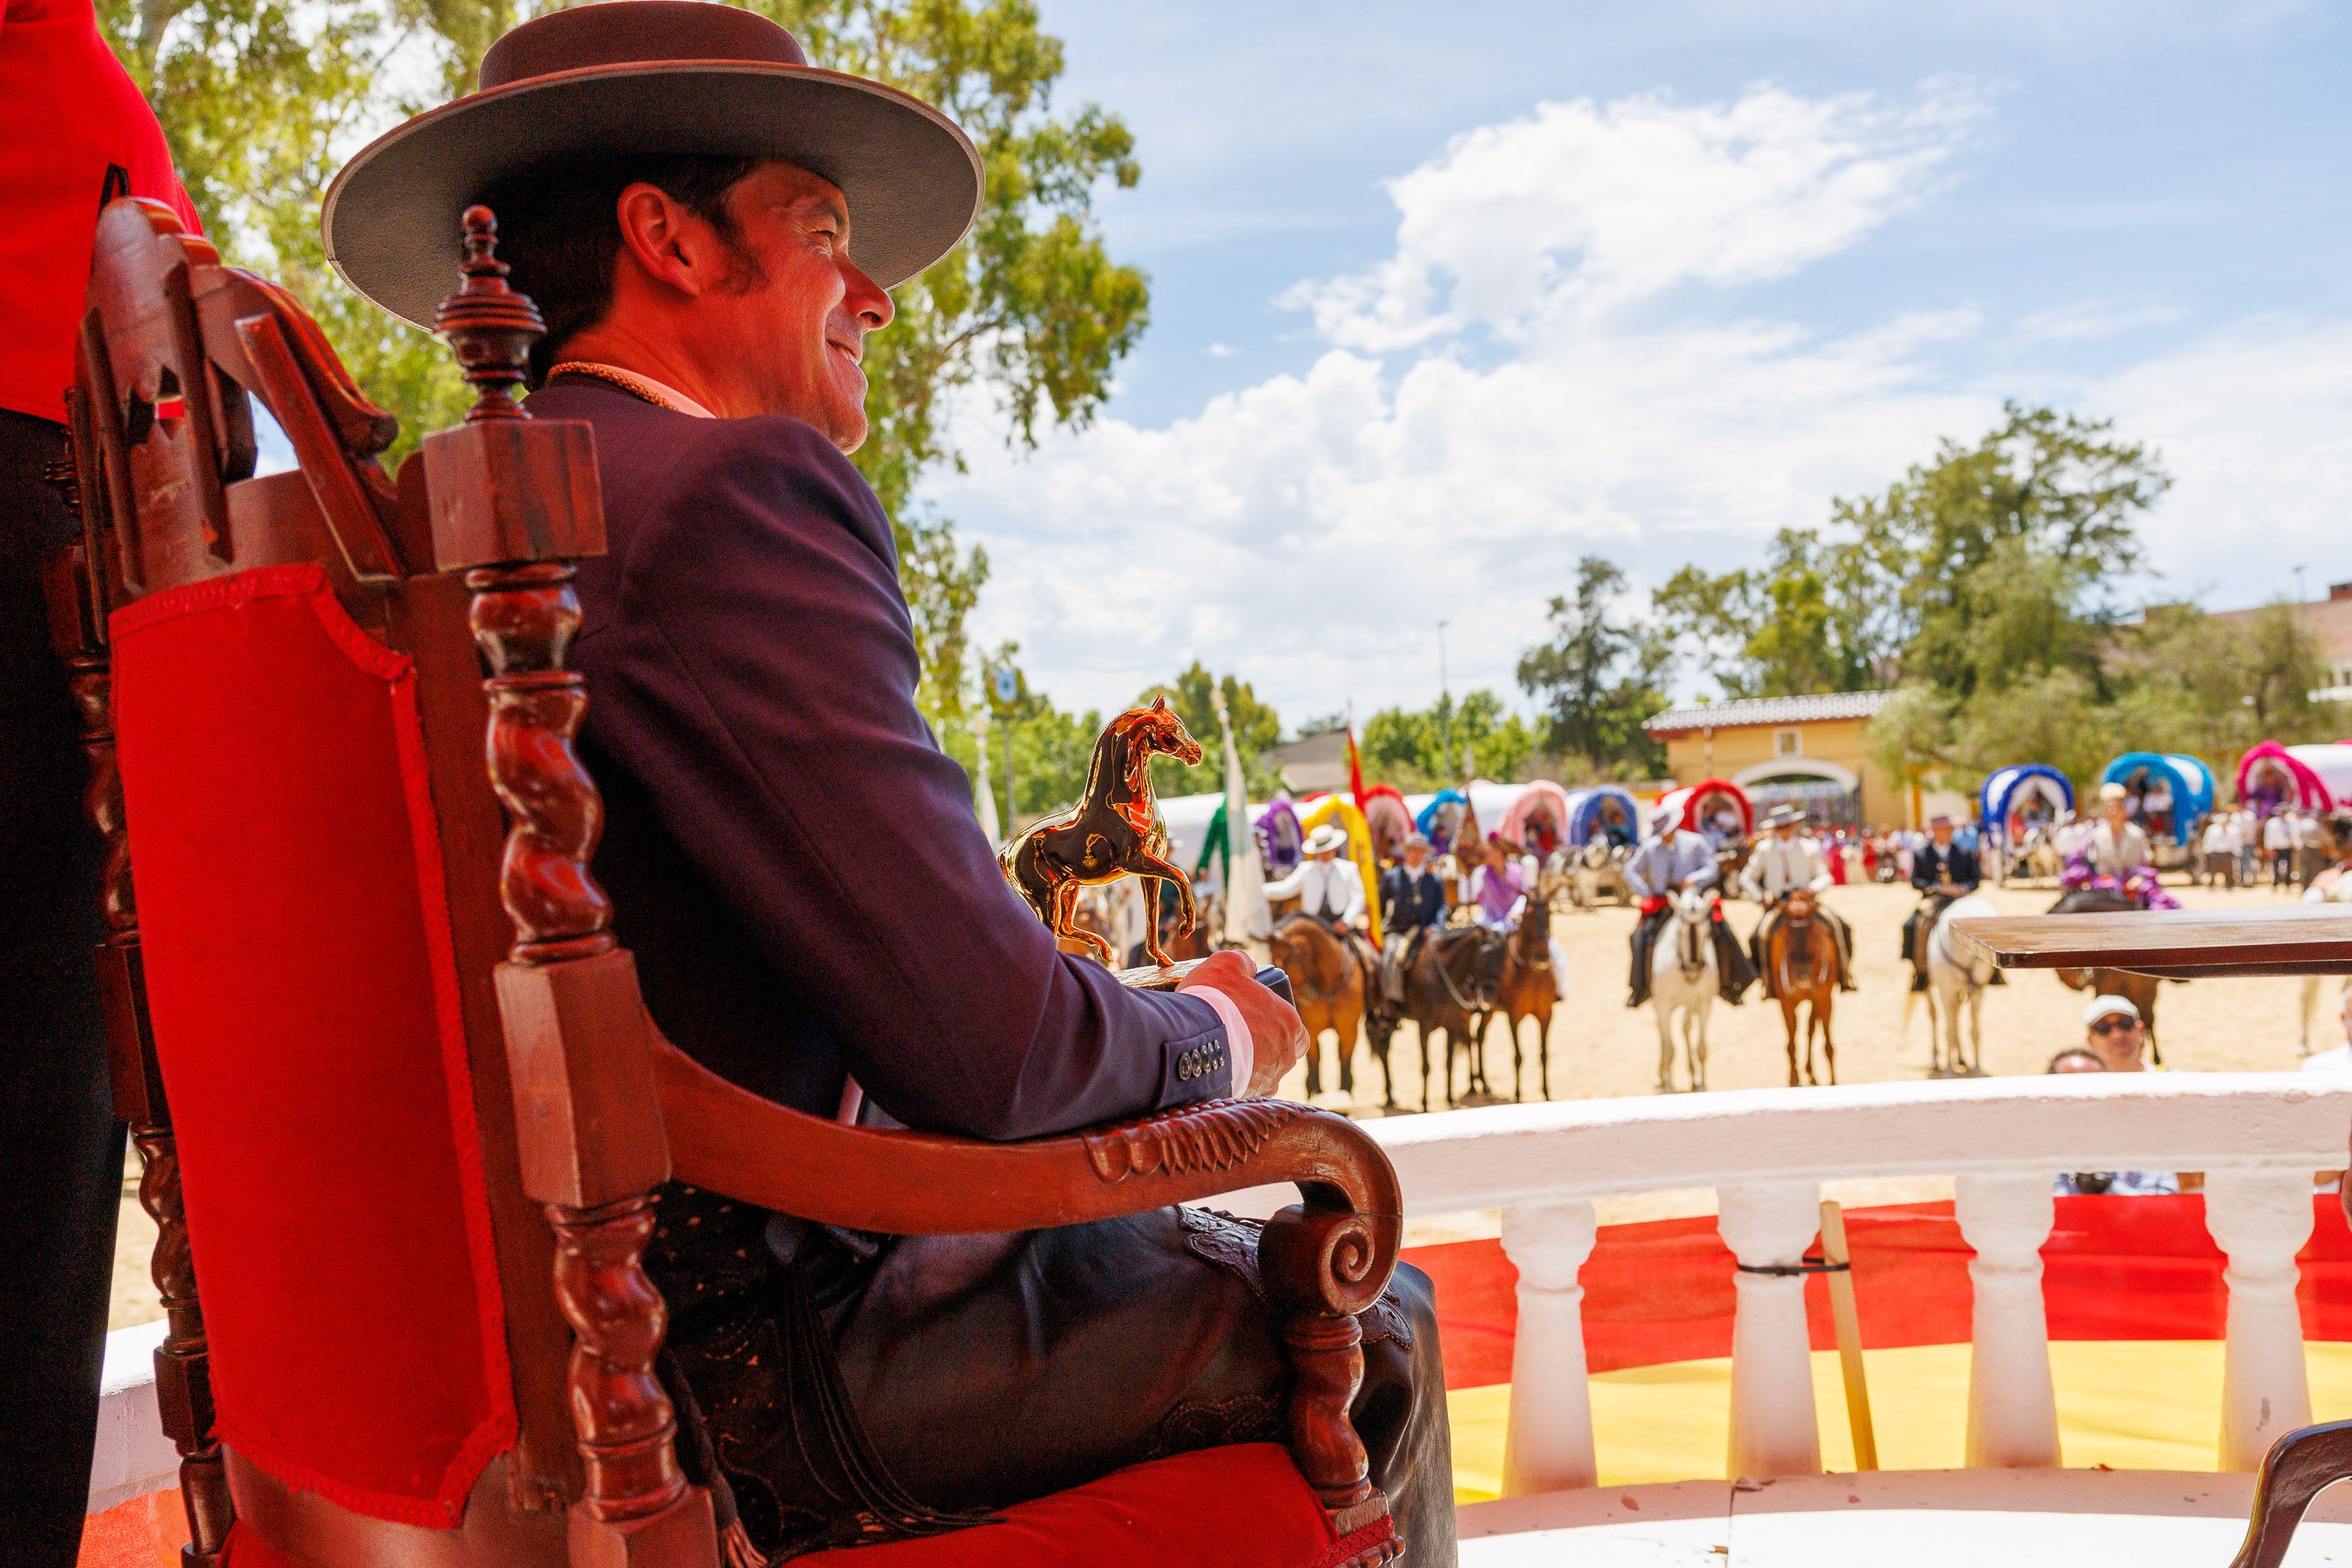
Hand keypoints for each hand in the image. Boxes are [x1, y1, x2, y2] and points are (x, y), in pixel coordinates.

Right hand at [1179, 949, 1306, 1097]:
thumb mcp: (1226, 964)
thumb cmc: (1215, 1001)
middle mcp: (1286, 1057)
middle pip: (1280, 1054)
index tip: (1259, 1021)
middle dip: (1263, 1048)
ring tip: (1220, 1054)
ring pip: (1262, 1075)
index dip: (1280, 1026)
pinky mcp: (1246, 1097)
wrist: (1192, 1041)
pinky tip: (1212, 1070)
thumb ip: (1242, 962)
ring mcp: (1267, 1081)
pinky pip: (1242, 1089)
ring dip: (1247, 1066)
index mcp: (1290, 1026)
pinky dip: (1231, 1081)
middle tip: (1237, 1037)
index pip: (1298, 1032)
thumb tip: (1248, 967)